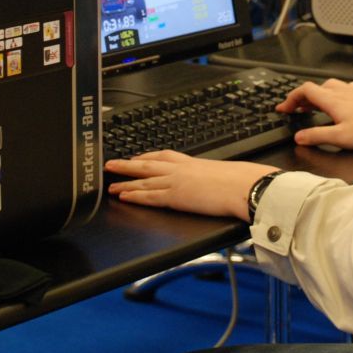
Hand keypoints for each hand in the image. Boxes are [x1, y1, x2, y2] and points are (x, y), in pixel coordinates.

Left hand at [106, 151, 278, 220]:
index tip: (136, 157)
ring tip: (110, 181)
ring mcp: (175, 182)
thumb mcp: (220, 172)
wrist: (243, 186)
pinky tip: (123, 196)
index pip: (163, 156)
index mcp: (191, 162)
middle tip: (110, 164)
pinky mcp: (175, 196)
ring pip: (143, 179)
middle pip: (147, 164)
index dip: (146, 157)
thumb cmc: (239, 181)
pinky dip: (134, 195)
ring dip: (124, 180)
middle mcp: (180, 169)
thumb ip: (209, 176)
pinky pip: (149, 195)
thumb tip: (212, 181)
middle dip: (127, 164)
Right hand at [277, 79, 352, 149]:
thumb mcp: (340, 138)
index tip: (284, 109)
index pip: (305, 91)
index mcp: (332, 100)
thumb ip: (317, 136)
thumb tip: (299, 137)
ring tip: (314, 106)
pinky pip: (345, 89)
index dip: (291, 98)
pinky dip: (336, 94)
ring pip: (330, 86)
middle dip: (303, 97)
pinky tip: (340, 102)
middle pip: (316, 88)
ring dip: (318, 94)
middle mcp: (342, 92)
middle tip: (296, 110)